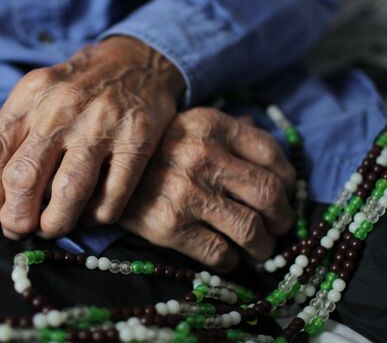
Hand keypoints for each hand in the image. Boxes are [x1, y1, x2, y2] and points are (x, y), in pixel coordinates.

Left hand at [0, 37, 184, 238]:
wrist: (136, 61)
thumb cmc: (80, 87)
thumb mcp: (40, 93)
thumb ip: (16, 134)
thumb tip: (0, 198)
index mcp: (31, 94)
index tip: (0, 211)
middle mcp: (62, 107)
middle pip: (23, 178)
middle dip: (17, 218)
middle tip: (22, 229)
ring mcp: (102, 124)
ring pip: (67, 193)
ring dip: (54, 224)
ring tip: (53, 227)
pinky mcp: (136, 141)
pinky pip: (110, 198)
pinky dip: (95, 218)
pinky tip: (91, 213)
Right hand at [119, 108, 295, 269]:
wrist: (99, 176)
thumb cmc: (152, 153)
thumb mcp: (188, 125)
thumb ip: (225, 128)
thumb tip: (257, 130)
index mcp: (211, 126)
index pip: (272, 154)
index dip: (287, 179)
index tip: (284, 194)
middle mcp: (202, 157)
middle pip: (269, 194)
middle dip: (283, 217)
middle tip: (280, 226)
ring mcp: (186, 193)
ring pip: (251, 230)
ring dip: (264, 246)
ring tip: (260, 248)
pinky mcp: (170, 227)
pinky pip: (220, 253)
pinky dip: (233, 261)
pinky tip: (230, 257)